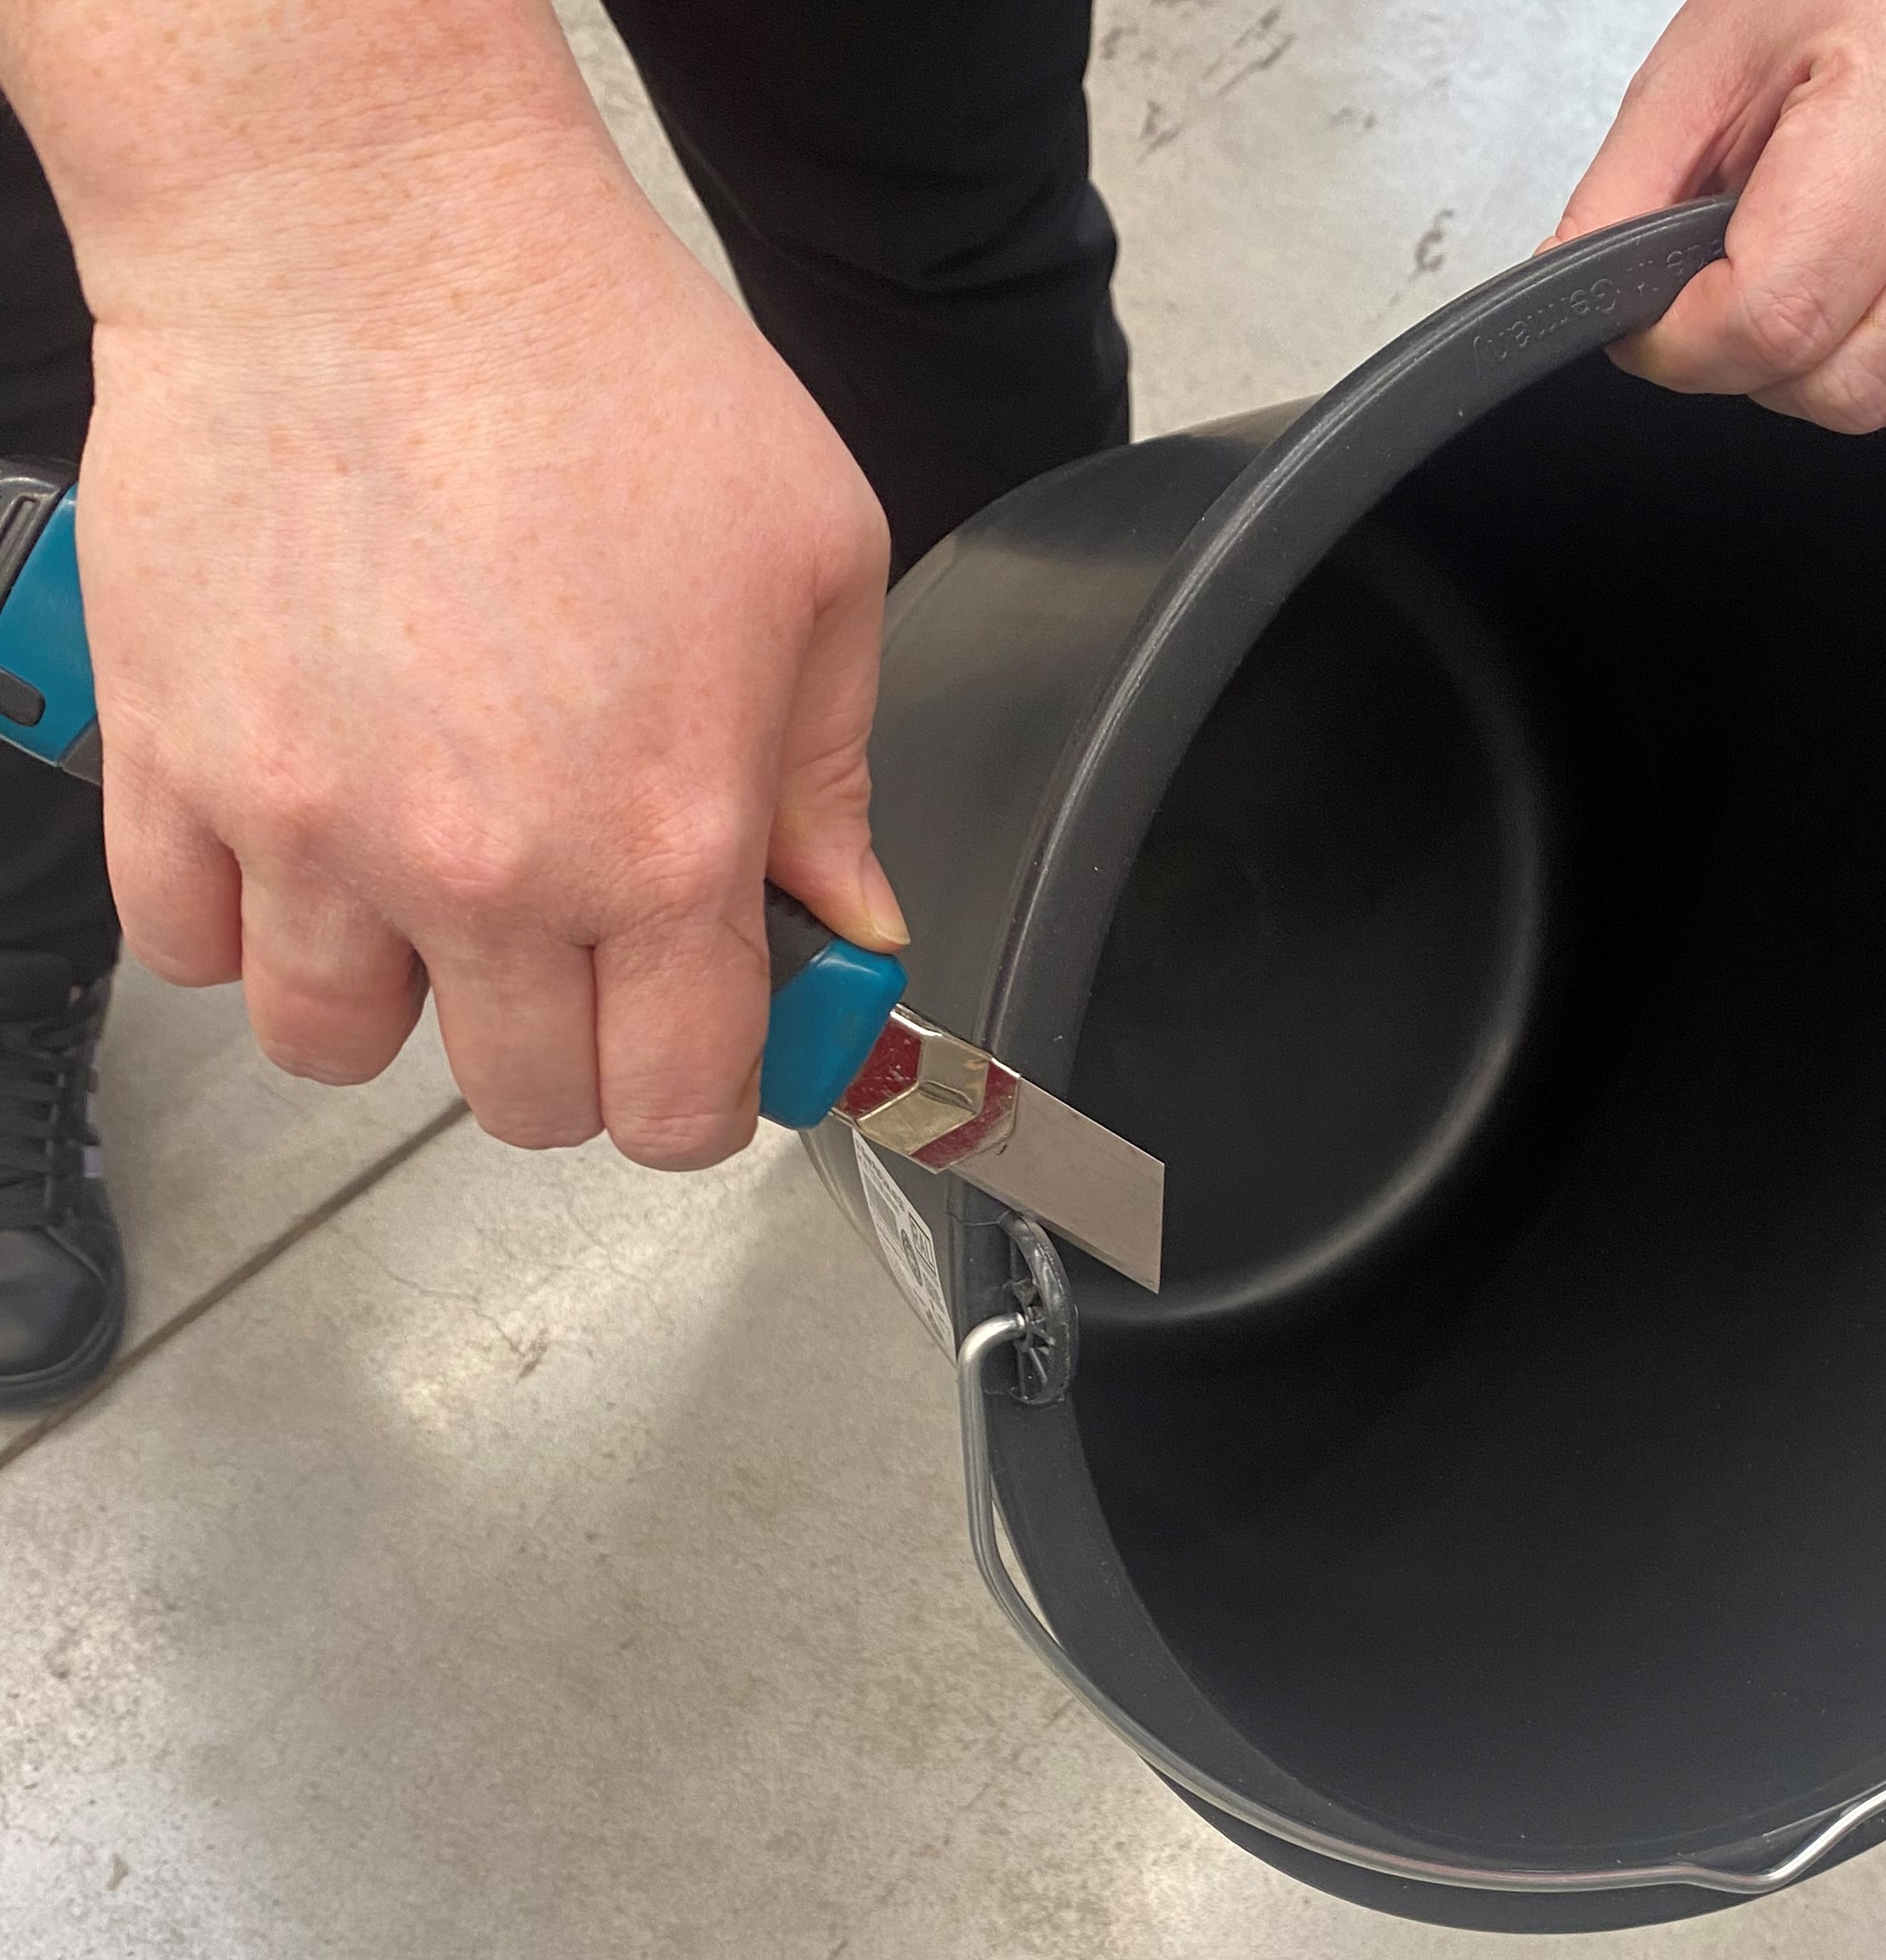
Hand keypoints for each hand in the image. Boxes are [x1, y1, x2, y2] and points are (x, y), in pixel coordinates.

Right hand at [73, 123, 899, 1168]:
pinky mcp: (170, 763)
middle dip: (572, 1051)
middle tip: (585, 954)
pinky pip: (188, 948)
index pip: (678, 1100)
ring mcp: (309, 827)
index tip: (701, 1054)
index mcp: (662, 835)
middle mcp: (484, 866)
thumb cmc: (605, 367)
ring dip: (401, 999)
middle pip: (524, 1100)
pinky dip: (246, 922)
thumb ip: (832, 775)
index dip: (703, 1098)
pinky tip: (311, 836)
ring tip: (436, 889)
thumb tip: (849, 918)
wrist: (377, 231)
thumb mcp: (816, 563)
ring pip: (336, 1048)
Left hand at [1552, 0, 1885, 442]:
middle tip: (1765, 285)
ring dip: (1861, 376)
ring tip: (1858, 267)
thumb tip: (1578, 304)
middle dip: (1772, 367)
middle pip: (1855, 384)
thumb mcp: (1714, 56)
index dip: (1689, 348)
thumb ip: (1627, 194)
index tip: (1666, 322)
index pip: (1780, 312)